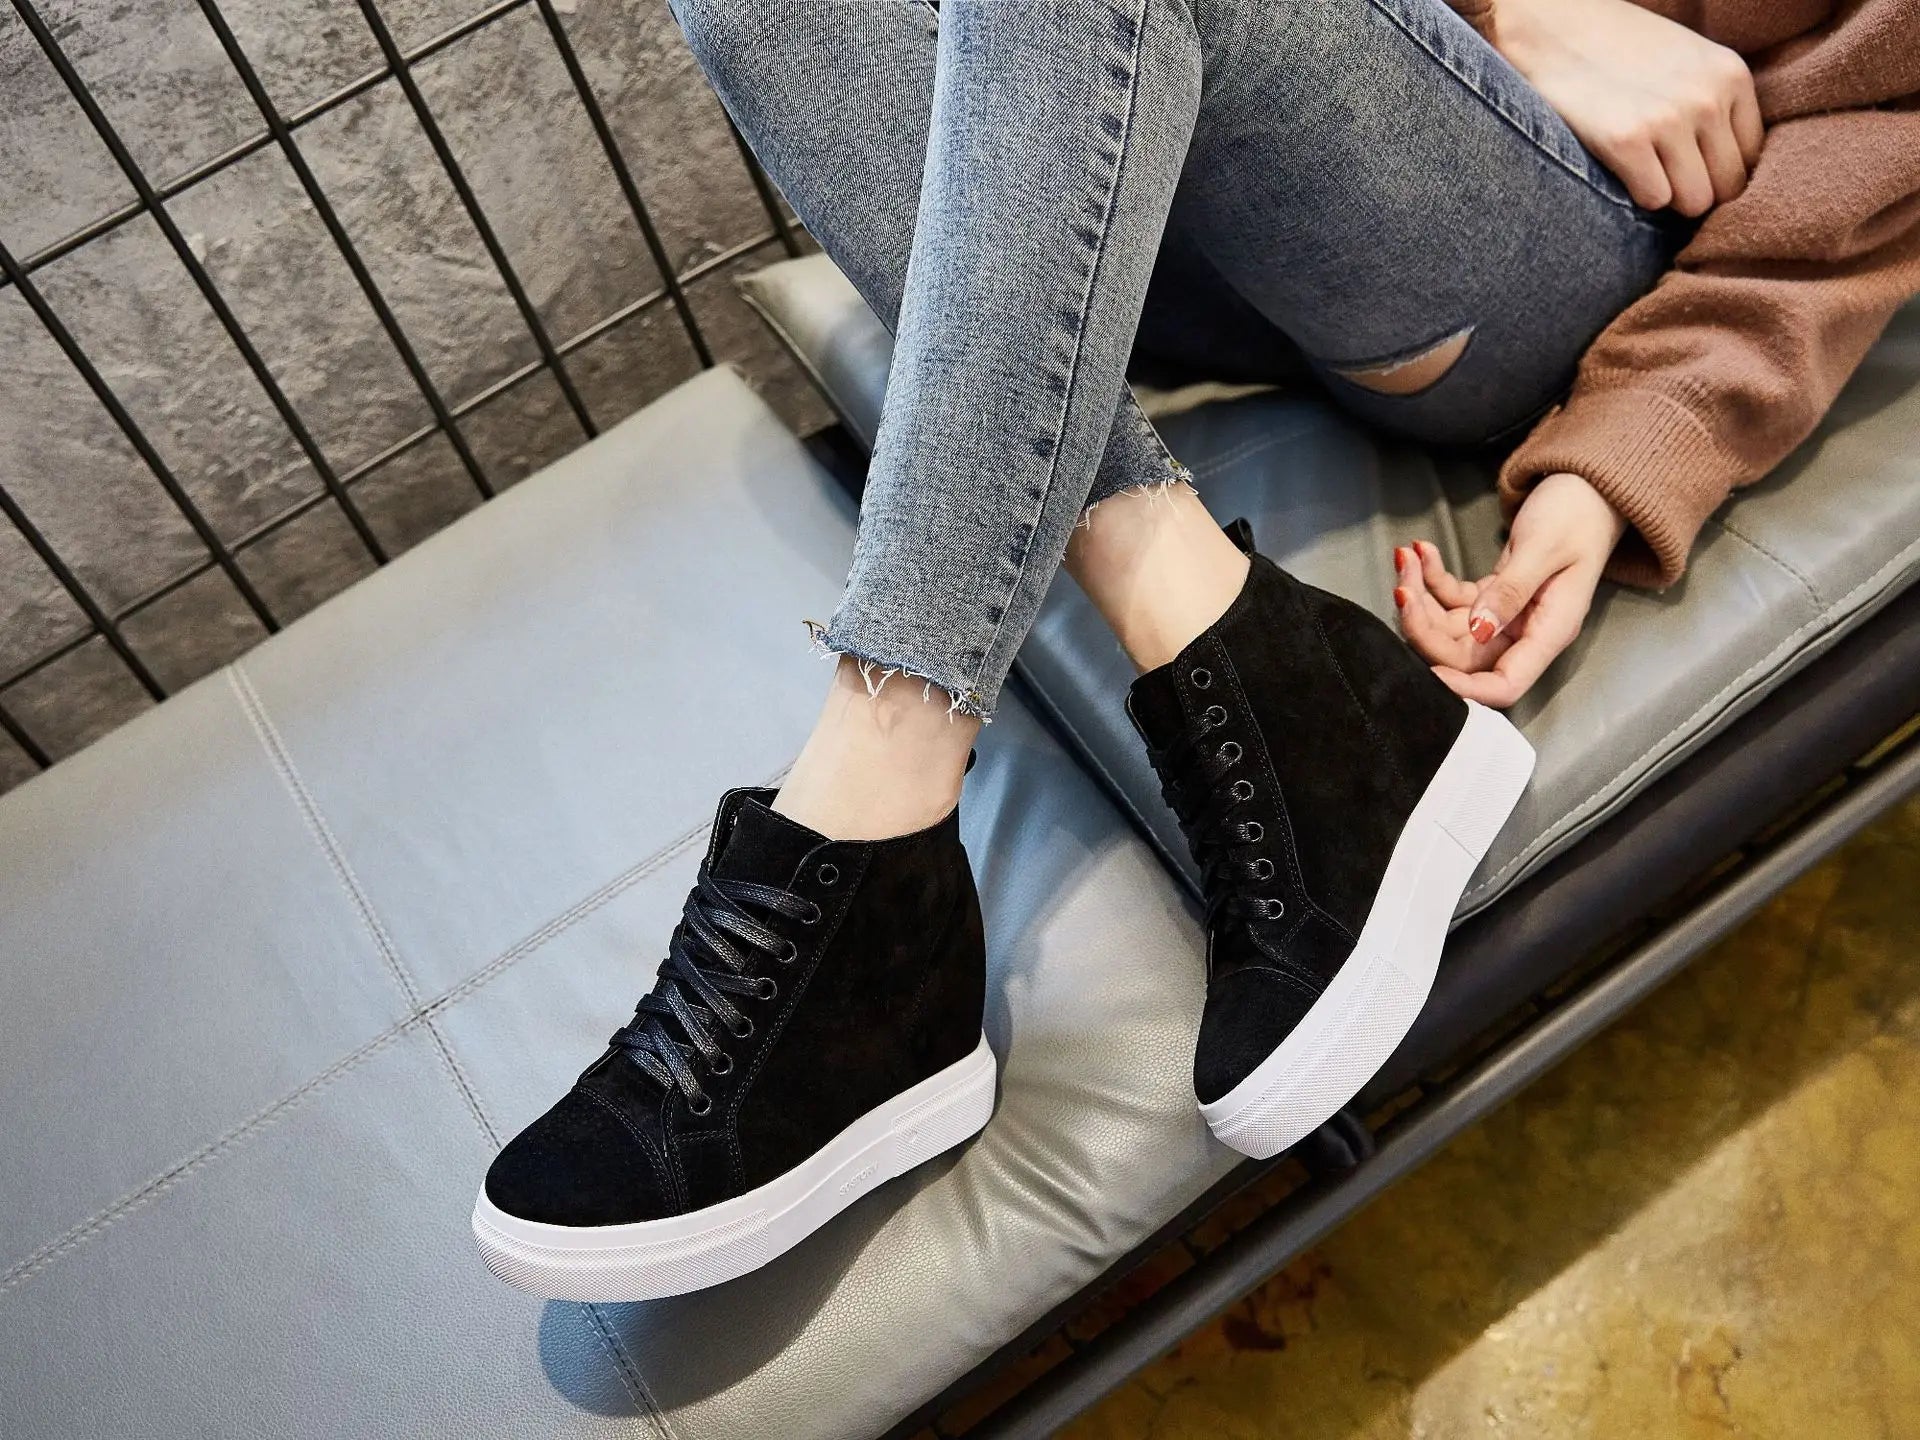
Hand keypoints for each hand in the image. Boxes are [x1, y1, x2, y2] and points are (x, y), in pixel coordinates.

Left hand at [1394, 472, 1626, 706]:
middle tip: (1403, 587)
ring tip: (1407, 558)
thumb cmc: (1577, 514)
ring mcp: (1506, 615)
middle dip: (1425, 627)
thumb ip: (1511, 591)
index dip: (1465, 690)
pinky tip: (1422, 551)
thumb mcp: (1544, 548)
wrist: (1587, 487)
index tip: (1426, 673)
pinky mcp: (1491, 595)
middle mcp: (1525, 631)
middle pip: (1463, 657)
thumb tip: (1479, 631)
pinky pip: (1452, 599)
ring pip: (1449, 627)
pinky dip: (1431, 578)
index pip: (1505, 685)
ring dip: (1421, 597)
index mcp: (1549, 632)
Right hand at [1493, 0, 1762, 215]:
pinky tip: (1618, 169)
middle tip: (1662, 178)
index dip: (1719, 173)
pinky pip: (1654, 200)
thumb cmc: (1615, 48)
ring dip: (1667, 198)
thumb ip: (1713, 102)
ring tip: (1641, 173)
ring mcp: (1669, 119)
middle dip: (1696, 191)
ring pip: (1694, 201)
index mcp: (1731, 76)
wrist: (1552, 25)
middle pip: (1727, 187)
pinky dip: (1636, 195)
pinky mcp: (1626, 140)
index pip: (1752, 158)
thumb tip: (1725, 168)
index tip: (1689, 170)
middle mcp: (1709, 98)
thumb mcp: (1685, 60)